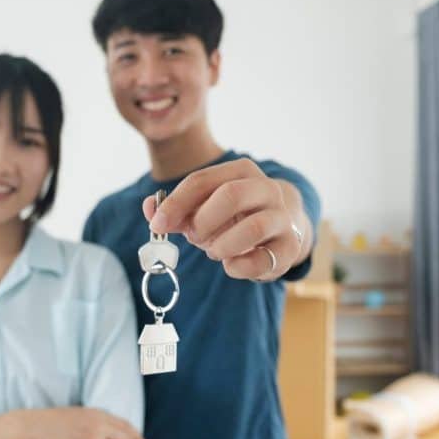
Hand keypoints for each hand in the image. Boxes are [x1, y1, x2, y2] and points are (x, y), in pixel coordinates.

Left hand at [144, 158, 304, 280]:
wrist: (279, 228)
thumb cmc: (233, 216)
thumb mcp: (203, 208)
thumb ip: (175, 210)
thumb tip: (150, 209)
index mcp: (241, 171)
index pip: (202, 181)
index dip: (176, 204)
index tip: (157, 225)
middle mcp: (267, 189)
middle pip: (232, 196)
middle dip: (203, 221)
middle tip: (193, 238)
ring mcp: (282, 218)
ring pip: (253, 228)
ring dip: (223, 245)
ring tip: (215, 251)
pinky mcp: (289, 248)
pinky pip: (262, 260)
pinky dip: (238, 267)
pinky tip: (231, 265)